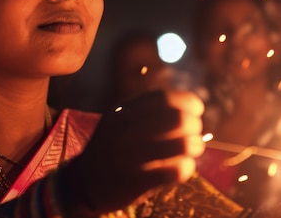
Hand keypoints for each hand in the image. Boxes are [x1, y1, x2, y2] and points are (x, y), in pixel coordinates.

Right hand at [63, 90, 204, 212]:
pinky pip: (176, 170)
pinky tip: (182, 168)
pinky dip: (187, 168)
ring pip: (182, 144)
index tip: (197, 110)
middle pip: (177, 119)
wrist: (83, 182)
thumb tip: (191, 107)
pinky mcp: (137, 181)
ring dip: (195, 146)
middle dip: (194, 125)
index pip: (164, 98)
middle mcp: (126, 131)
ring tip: (193, 150)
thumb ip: (148, 110)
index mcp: (123, 112)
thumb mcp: (120, 120)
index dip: (188, 101)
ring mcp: (130, 156)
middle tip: (194, 134)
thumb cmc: (112, 148)